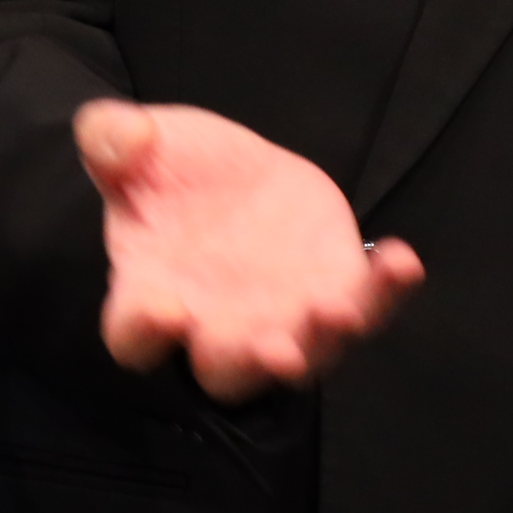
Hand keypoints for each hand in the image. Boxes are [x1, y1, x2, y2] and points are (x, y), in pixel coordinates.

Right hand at [76, 99, 424, 401]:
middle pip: (226, 372)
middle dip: (250, 364)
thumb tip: (121, 141)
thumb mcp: (130, 140)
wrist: (227, 173)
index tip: (163, 308)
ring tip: (339, 311)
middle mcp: (215, 324)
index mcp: (150, 292)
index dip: (144, 331)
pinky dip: (387, 292)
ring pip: (304, 356)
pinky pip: (366, 307)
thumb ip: (109, 139)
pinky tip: (402, 261)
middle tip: (272, 349)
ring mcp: (280, 316)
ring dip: (322, 342)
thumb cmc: (167, 170)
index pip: (134, 337)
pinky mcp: (333, 291)